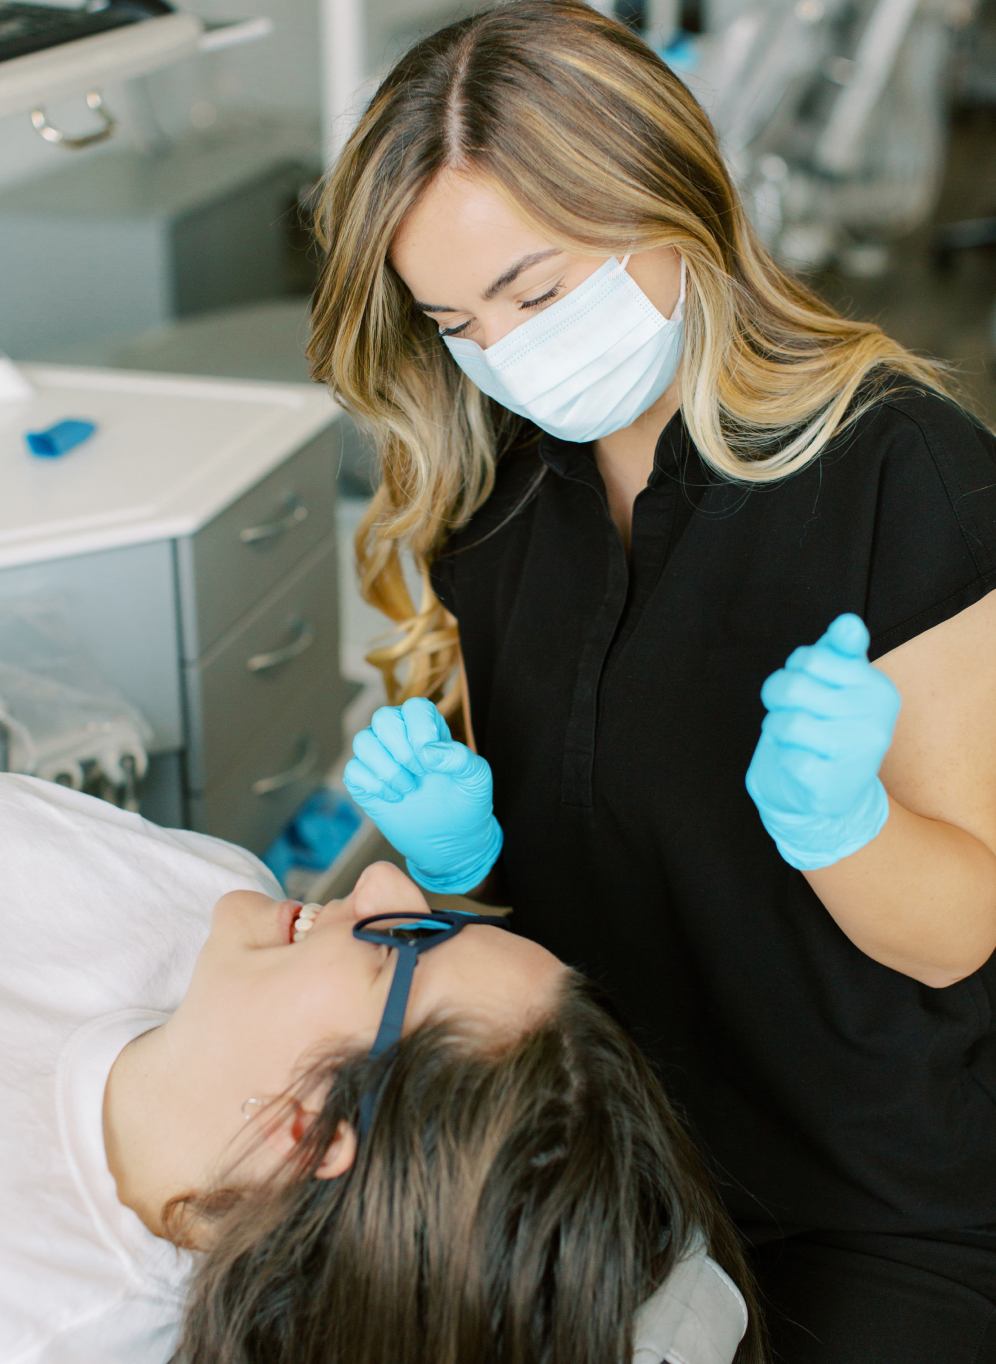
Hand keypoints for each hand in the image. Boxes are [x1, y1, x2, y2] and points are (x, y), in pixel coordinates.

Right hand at [343, 697, 502, 893]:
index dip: (419, 731)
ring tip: (408, 789)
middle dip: (400, 749)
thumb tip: (427, 752)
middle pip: (383, 718)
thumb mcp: (476, 779)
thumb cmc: (466, 802)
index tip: (430, 762)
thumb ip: (460, 758)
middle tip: (420, 775)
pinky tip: (394, 798)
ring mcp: (380, 758)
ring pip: (363, 741)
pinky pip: (353, 771)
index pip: (415, 707)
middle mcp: (401, 735)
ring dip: (387, 769)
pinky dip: (374, 785)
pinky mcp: (365, 782)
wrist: (451, 840)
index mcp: (429, 727)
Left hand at [745, 613, 900, 869]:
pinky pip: (789, 759)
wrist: (826, 790)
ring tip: (794, 737)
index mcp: (878, 688)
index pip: (809, 657)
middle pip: (792, 688)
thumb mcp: (836, 681)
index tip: (807, 682)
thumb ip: (840, 649)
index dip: (795, 668)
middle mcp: (877, 720)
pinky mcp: (835, 786)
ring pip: (787, 723)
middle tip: (789, 710)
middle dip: (777, 696)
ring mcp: (859, 755)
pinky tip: (802, 764)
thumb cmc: (827, 724)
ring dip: (778, 729)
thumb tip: (848, 622)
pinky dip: (785, 759)